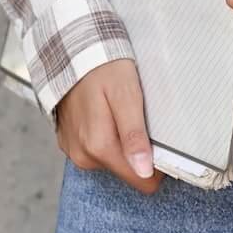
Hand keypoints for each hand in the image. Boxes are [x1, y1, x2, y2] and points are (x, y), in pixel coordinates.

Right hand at [55, 58, 162, 192]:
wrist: (70, 51)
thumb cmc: (102, 68)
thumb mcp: (126, 94)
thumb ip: (134, 134)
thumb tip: (145, 172)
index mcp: (99, 147)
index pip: (141, 180)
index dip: (157, 164)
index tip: (162, 139)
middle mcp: (84, 156)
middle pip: (128, 169)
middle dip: (139, 148)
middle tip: (140, 115)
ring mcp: (75, 151)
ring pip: (114, 159)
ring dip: (123, 140)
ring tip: (121, 110)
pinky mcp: (71, 143)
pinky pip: (98, 150)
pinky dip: (108, 135)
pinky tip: (106, 112)